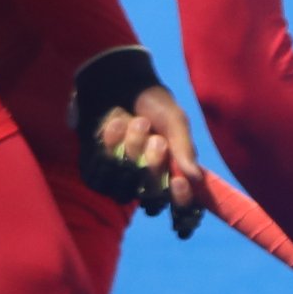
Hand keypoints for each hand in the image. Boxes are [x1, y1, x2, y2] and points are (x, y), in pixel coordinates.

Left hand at [76, 77, 209, 231]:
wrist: (118, 84)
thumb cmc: (153, 105)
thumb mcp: (175, 121)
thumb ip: (185, 148)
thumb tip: (195, 177)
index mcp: (174, 177)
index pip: (182, 209)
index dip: (181, 202)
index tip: (179, 182)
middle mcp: (148, 185)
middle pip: (152, 198)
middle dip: (154, 166)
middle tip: (157, 139)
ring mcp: (121, 181)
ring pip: (126, 185)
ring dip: (132, 151)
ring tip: (136, 122)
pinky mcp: (97, 172)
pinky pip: (102, 172)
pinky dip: (110, 144)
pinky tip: (115, 123)